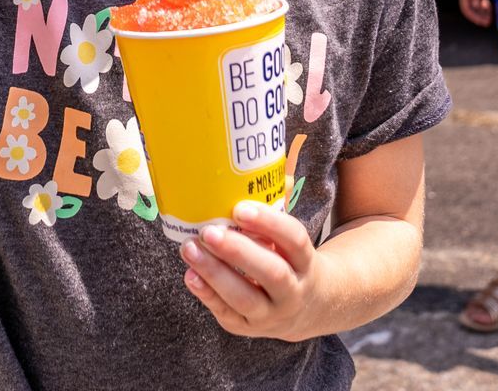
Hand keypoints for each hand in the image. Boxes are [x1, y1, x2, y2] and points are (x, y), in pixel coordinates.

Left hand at [180, 200, 320, 341]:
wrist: (308, 308)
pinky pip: (226, 313)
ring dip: (214, 273)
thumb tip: (256, 169)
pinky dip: (206, 294)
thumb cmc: (290, 260)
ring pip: (245, 297)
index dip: (269, 224)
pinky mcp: (248, 327)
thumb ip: (274, 212)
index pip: (294, 240)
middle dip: (238, 252)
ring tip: (189, 248)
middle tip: (208, 231)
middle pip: (271, 273)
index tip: (239, 208)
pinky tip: (190, 274)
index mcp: (306, 261)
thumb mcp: (292, 241)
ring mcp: (271, 314)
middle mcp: (293, 291)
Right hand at [458, 0, 492, 26]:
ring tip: (491, 18)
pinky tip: (492, 8)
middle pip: (472, 9)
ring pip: (477, 6)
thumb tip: (477, 8)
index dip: (474, 18)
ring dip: (483, 13)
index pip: (466, 9)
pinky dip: (486, 6)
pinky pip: (482, 0)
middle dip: (479, 17)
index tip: (483, 23)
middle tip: (488, 23)